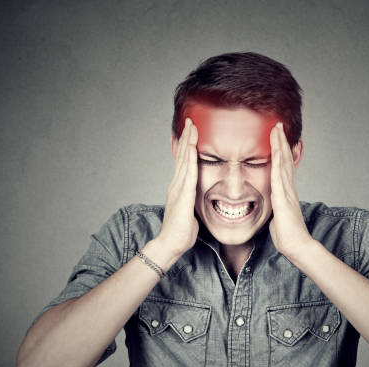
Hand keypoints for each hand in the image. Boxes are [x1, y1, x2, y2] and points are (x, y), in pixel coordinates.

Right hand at [155, 118, 199, 258]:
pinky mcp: (182, 195)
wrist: (170, 244)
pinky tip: (192, 147)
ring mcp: (177, 189)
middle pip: (181, 156)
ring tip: (192, 126)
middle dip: (186, 137)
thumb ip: (192, 202)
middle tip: (190, 120)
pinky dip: (190, 158)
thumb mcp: (189, 212)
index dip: (185, 146)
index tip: (187, 132)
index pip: (182, 163)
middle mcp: (175, 185)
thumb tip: (198, 200)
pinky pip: (188, 173)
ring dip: (188, 142)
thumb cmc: (180, 232)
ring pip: (184, 160)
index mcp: (178, 188)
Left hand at [269, 123, 312, 259]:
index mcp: (286, 192)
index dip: (280, 151)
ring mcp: (287, 193)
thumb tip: (272, 208)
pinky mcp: (283, 199)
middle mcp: (288, 189)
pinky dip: (278, 163)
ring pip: (283, 164)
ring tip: (277, 129)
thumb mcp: (277, 217)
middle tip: (277, 125)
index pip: (283, 167)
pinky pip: (279, 178)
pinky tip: (277, 151)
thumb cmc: (287, 236)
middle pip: (285, 160)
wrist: (297, 247)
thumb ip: (276, 209)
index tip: (277, 137)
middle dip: (280, 141)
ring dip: (280, 146)